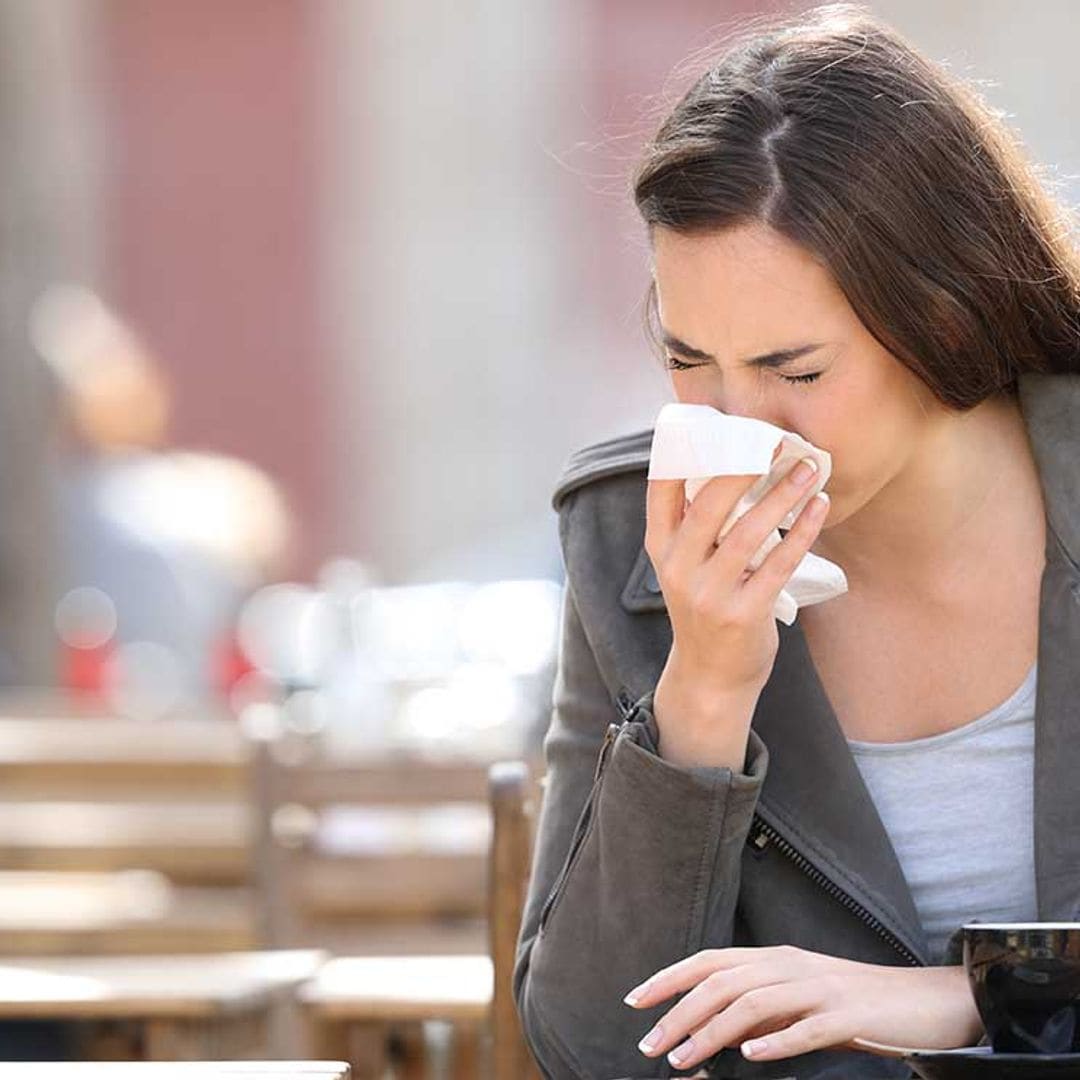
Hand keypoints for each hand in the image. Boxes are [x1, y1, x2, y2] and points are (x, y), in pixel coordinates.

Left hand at [623, 945, 983, 1069]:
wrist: (924, 1002)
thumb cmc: (856, 1005)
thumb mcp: (800, 999)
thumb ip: (761, 1008)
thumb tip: (718, 1031)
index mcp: (775, 959)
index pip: (710, 961)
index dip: (670, 977)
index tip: (635, 1001)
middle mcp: (790, 966)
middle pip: (722, 982)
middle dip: (679, 1012)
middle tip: (648, 1044)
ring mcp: (819, 988)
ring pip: (753, 1003)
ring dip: (712, 1031)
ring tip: (682, 1059)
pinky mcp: (848, 1015)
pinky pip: (806, 1028)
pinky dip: (775, 1041)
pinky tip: (750, 1056)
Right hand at [646, 459, 828, 766]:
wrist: (711, 677)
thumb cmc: (706, 608)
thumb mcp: (686, 567)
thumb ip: (697, 526)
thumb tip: (737, 464)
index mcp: (660, 548)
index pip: (661, 487)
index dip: (685, 450)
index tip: (718, 422)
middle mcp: (678, 567)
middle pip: (710, 502)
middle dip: (746, 465)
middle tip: (776, 439)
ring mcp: (708, 592)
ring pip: (750, 530)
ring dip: (783, 495)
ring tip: (808, 469)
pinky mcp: (742, 612)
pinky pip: (779, 563)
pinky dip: (802, 531)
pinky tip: (819, 508)